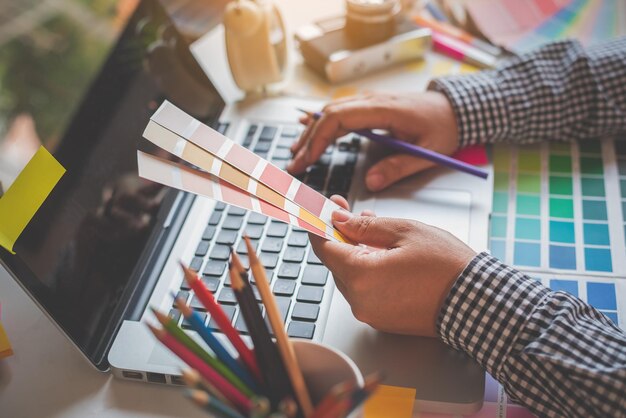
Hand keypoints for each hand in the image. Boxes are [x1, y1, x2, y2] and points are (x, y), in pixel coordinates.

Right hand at [287, 92, 458, 191]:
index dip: (319, 137)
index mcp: (383, 109)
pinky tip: (310, 135)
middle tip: (295, 164)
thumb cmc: (443, 127)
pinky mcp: (369, 106)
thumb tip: (370, 182)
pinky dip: (322, 125)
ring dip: (311, 132)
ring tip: (296, 153)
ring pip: (330, 112)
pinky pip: (339, 112)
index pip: (339, 117)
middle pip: (328, 114)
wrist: (454, 108)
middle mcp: (372, 101)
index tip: (308, 158)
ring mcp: (369, 101)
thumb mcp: (427, 152)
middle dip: (308, 139)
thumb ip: (398, 167)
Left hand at [309, 196, 475, 336]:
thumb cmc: (447, 266)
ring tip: (376, 232)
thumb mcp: (405, 231)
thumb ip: (365, 225)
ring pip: (350, 276)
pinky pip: (365, 290)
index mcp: (362, 276)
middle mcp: (360, 300)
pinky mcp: (382, 320)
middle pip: (336, 262)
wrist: (477, 301)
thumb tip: (340, 220)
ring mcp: (371, 313)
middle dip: (341, 235)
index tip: (320, 210)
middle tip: (351, 212)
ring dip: (356, 252)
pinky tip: (384, 255)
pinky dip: (368, 271)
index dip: (319, 224)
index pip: (324, 247)